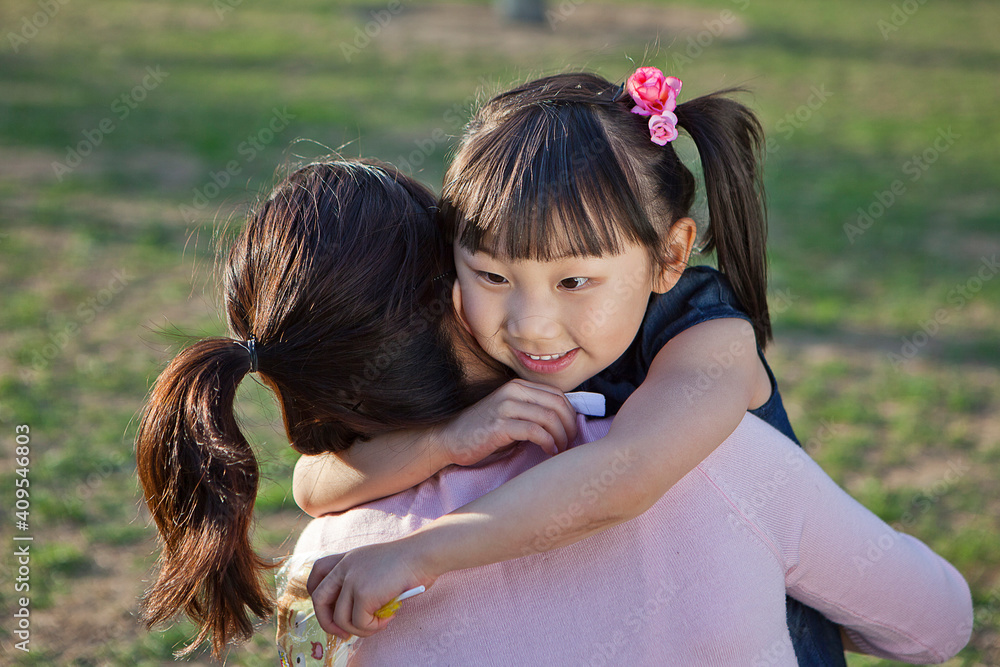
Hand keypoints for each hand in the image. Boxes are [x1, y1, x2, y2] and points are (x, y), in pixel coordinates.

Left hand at [307, 539, 435, 638]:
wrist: (423, 553)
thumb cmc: (408, 562)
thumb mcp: (375, 565)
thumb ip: (361, 581)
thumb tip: (353, 614)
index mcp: (348, 558)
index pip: (317, 573)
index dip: (317, 593)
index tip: (331, 610)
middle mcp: (345, 566)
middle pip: (319, 599)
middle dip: (327, 622)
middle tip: (344, 634)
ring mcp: (353, 579)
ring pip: (340, 618)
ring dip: (359, 629)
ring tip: (378, 624)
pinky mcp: (364, 593)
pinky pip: (359, 622)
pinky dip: (373, 627)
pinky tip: (388, 618)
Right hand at [434, 379, 577, 465]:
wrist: (450, 438)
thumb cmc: (483, 431)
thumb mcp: (510, 414)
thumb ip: (533, 412)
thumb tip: (565, 423)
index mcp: (518, 386)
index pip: (557, 394)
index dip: (570, 414)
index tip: (571, 432)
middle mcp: (513, 391)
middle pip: (557, 404)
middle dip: (569, 426)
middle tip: (569, 443)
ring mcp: (506, 406)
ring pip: (549, 417)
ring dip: (560, 436)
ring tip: (559, 449)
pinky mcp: (500, 424)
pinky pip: (535, 431)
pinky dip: (548, 442)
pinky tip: (548, 450)